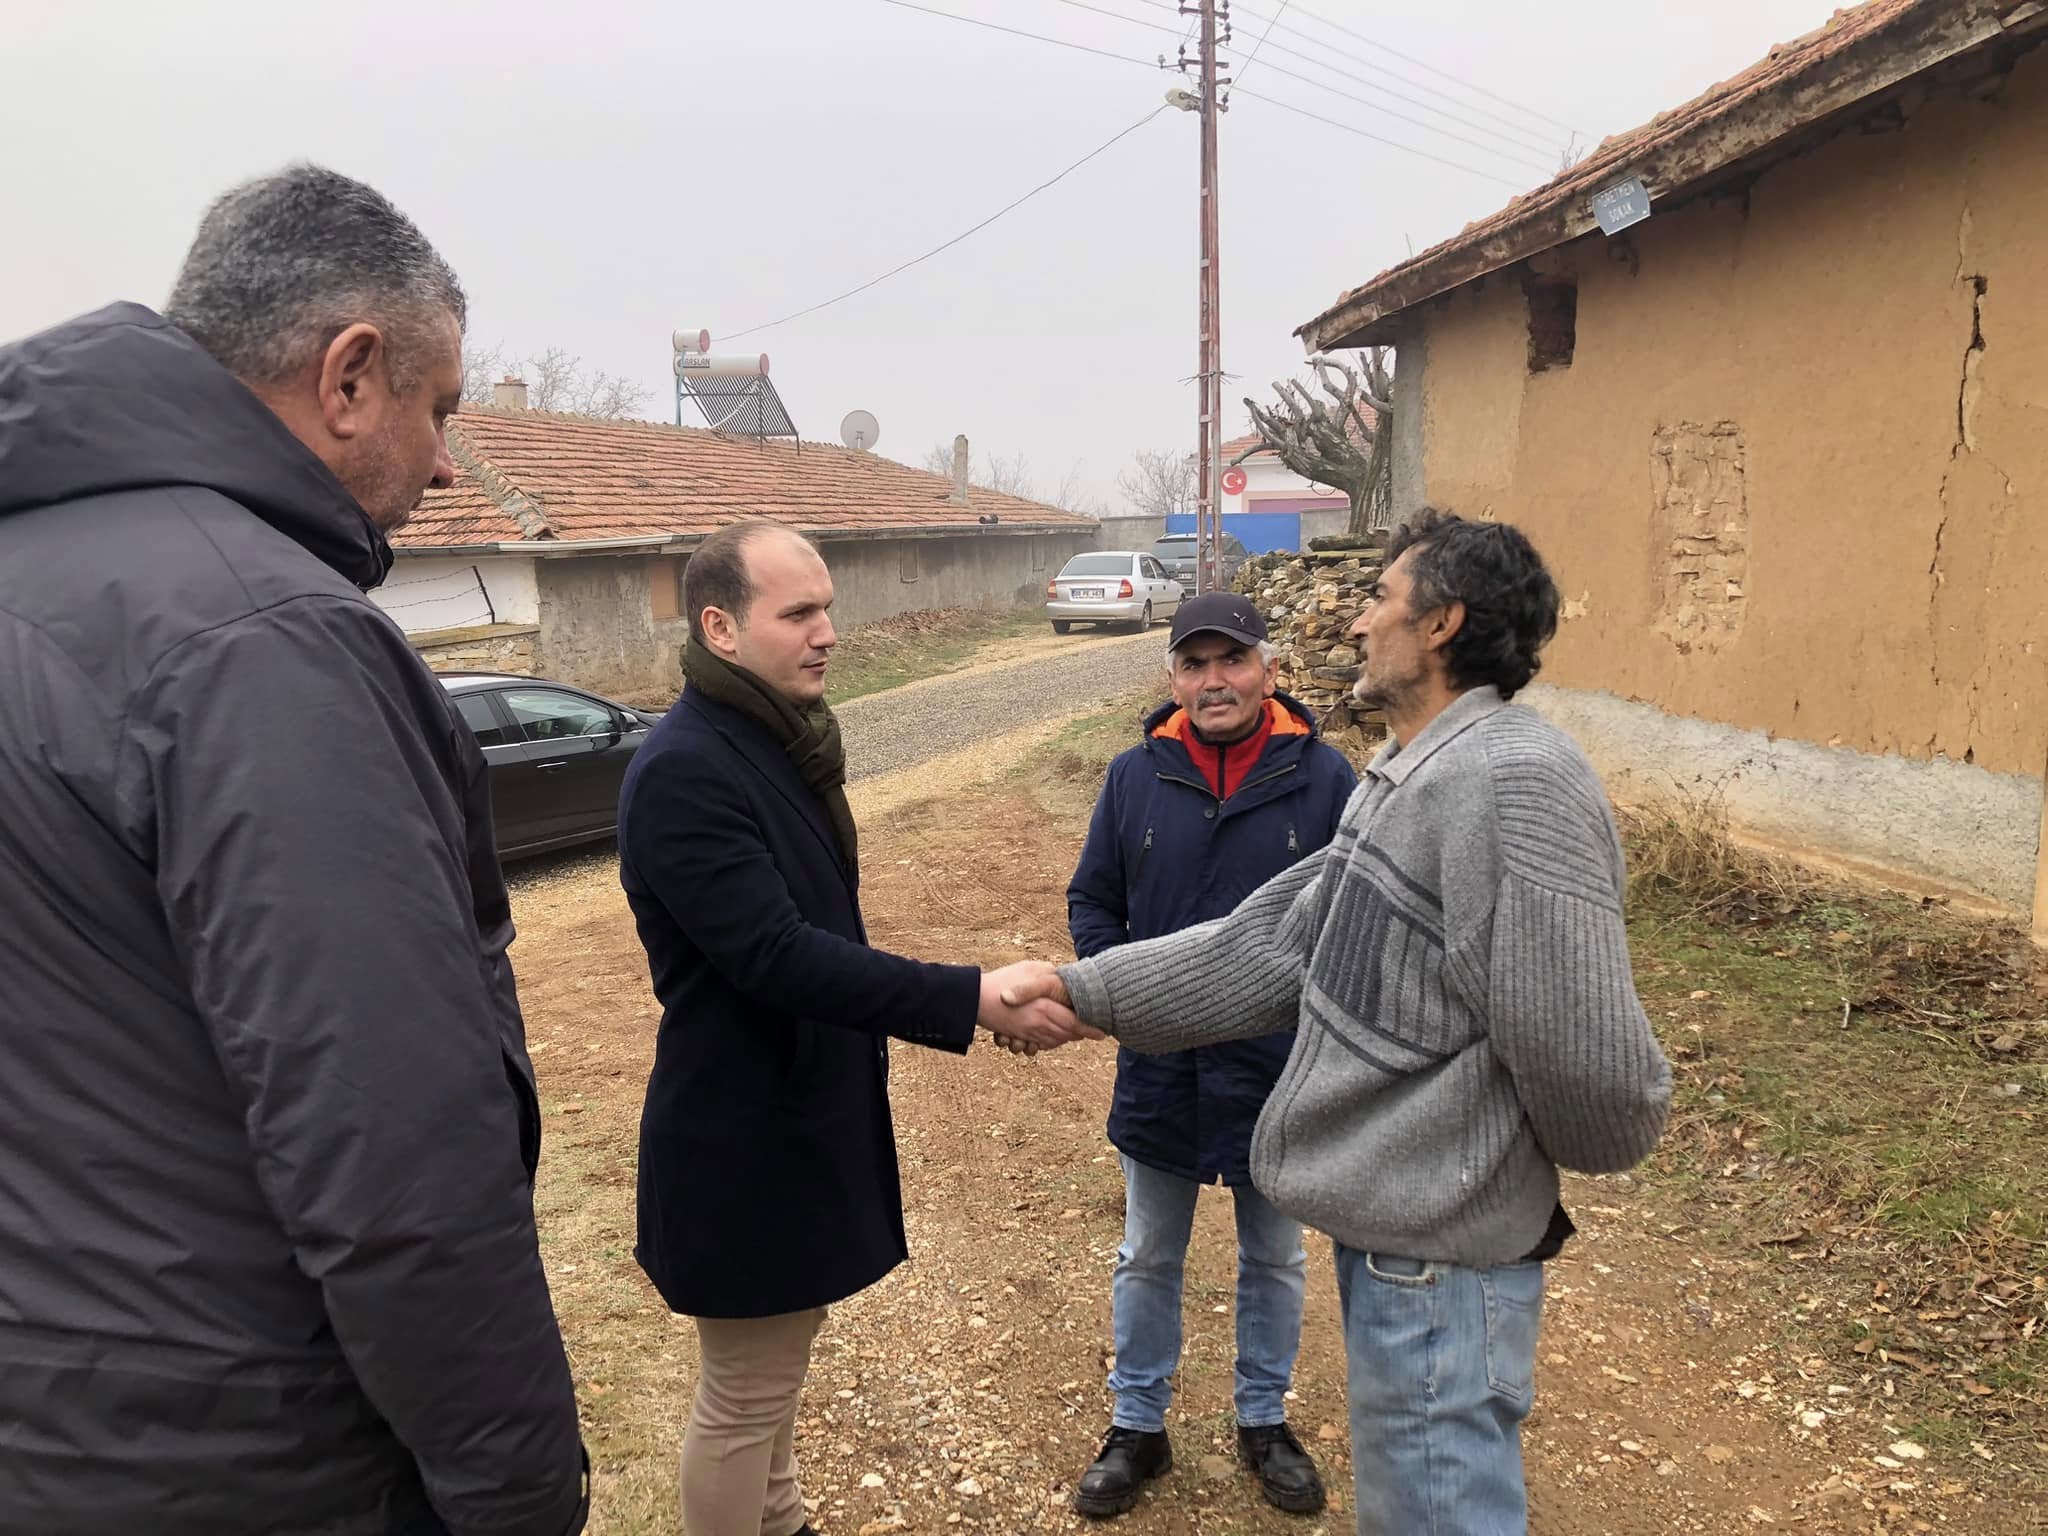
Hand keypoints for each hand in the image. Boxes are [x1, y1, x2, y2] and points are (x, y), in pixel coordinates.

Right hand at [977, 962, 1101, 1051]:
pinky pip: (1040, 1045)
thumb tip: (1063, 974)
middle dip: (1080, 1035)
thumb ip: (1050, 972)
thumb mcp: (1029, 969)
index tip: (1103, 1033)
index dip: (1090, 1030)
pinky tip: (1053, 1035)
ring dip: (1065, 1039)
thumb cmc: (1002, 981)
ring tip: (1075, 1033)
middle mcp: (1039, 1025)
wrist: (975, 999)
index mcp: (1045, 1009)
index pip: (1074, 1023)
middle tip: (1093, 1031)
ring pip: (1055, 1042)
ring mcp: (1028, 1033)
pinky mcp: (1018, 1036)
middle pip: (1067, 1035)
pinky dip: (1050, 1042)